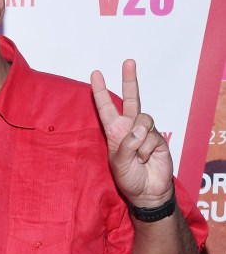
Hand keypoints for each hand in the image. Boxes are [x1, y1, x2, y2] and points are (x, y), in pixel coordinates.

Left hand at [91, 60, 173, 209]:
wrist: (147, 191)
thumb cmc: (129, 178)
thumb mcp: (118, 163)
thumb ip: (126, 145)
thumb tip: (140, 129)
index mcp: (114, 132)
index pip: (106, 108)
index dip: (100, 92)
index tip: (95, 74)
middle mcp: (130, 128)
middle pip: (131, 98)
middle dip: (130, 79)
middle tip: (128, 62)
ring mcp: (145, 131)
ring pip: (143, 119)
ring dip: (139, 140)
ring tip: (138, 156)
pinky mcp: (158, 138)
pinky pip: (151, 136)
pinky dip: (147, 150)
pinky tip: (146, 160)